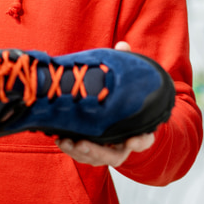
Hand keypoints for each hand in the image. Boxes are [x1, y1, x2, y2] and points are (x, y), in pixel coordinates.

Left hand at [55, 40, 155, 166]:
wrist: (123, 115)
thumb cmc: (127, 98)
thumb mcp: (129, 82)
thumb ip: (128, 65)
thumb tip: (122, 45)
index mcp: (139, 130)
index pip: (144, 140)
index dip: (140, 141)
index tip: (132, 140)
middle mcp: (124, 144)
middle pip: (115, 156)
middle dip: (98, 151)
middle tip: (83, 143)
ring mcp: (109, 149)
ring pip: (96, 158)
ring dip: (80, 152)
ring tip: (64, 141)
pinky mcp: (93, 149)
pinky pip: (83, 155)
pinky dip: (72, 149)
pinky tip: (59, 139)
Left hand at [57, 133, 155, 166]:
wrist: (132, 130)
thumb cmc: (138, 133)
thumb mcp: (146, 136)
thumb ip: (141, 141)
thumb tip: (131, 142)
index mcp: (119, 155)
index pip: (109, 156)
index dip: (96, 151)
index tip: (83, 143)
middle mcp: (105, 157)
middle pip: (91, 157)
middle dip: (79, 150)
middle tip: (70, 142)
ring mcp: (94, 153)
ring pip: (80, 155)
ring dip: (70, 148)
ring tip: (61, 140)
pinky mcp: (85, 147)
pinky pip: (75, 149)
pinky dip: (67, 144)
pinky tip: (58, 138)